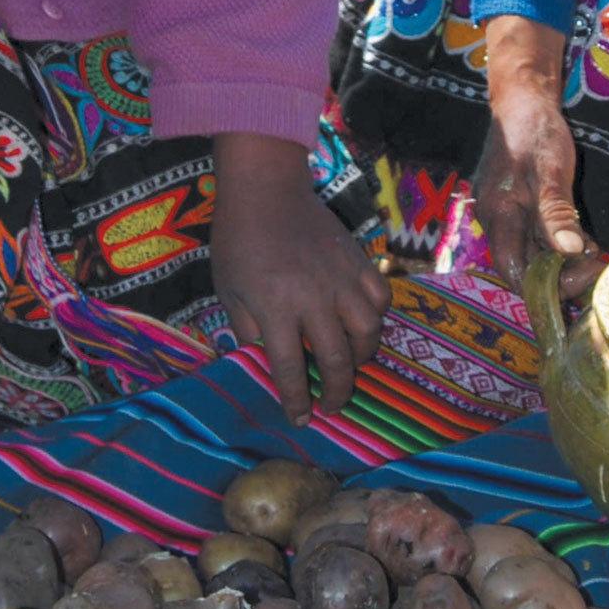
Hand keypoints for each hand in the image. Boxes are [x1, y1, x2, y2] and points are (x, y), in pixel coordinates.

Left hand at [212, 133, 389, 422]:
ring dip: (361, 357)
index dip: (296, 401)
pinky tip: (363, 324)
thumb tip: (263, 359)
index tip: (300, 419)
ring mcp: (341, 279)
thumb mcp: (228, 290)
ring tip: (349, 365)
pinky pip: (380, 299)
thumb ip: (247, 328)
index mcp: (275, 308)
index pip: (289, 369)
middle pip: (337, 359)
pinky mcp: (358, 261)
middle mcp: (313, 299)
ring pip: (368, 333)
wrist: (266, 189)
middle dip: (338, 392)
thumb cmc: (238, 240)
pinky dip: (376, 317)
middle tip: (333, 405)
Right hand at [477, 15, 604, 304]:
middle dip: (559, 276)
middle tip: (596, 265)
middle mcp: (496, 221)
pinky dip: (558, 244)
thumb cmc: (535, 130)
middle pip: (523, 267)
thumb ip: (557, 212)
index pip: (514, 271)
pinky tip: (583, 240)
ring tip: (594, 254)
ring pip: (530, 254)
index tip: (583, 273)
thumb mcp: (551, 170)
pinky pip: (534, 237)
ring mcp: (504, 215)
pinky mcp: (515, 208)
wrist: (521, 98)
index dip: (546, 286)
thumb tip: (572, 251)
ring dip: (561, 261)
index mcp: (498, 214)